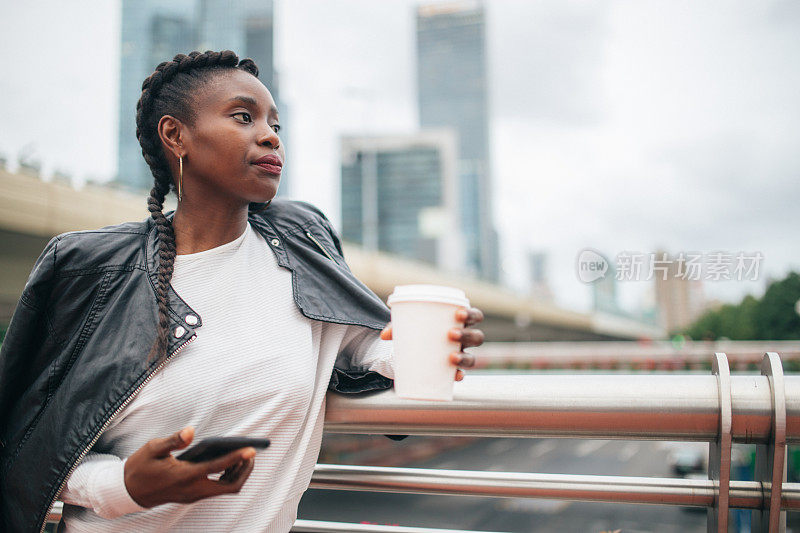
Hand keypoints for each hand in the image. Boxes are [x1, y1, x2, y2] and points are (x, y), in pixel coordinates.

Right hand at [124, 427, 255, 507]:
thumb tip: (190, 431)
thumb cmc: (140, 467)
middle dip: (244, 471)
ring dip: (237, 475)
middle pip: (230, 487)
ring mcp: (193, 496)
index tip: (251, 450)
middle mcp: (192, 490)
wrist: (127, 491)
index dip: (236, 458)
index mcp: (184, 476)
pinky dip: (226, 478)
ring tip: (243, 457)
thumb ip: (173, 440)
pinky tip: (227, 463)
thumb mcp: (153, 449)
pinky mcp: (191, 496)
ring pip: (224, 490)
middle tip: (251, 454)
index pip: (217, 468)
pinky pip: (216, 490)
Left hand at [380, 307, 484, 380]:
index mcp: (459, 322)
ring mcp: (460, 356)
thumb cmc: (416, 331)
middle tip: (450, 334)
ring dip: (465, 357)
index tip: (458, 313)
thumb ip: (397, 327)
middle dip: (466, 335)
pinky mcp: (451, 371)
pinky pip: (461, 375)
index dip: (471, 314)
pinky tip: (456, 376)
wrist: (413, 351)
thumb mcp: (408, 326)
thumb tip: (384, 335)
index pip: (475, 316)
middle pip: (477, 337)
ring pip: (472, 358)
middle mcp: (464, 340)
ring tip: (451, 357)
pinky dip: (459, 376)